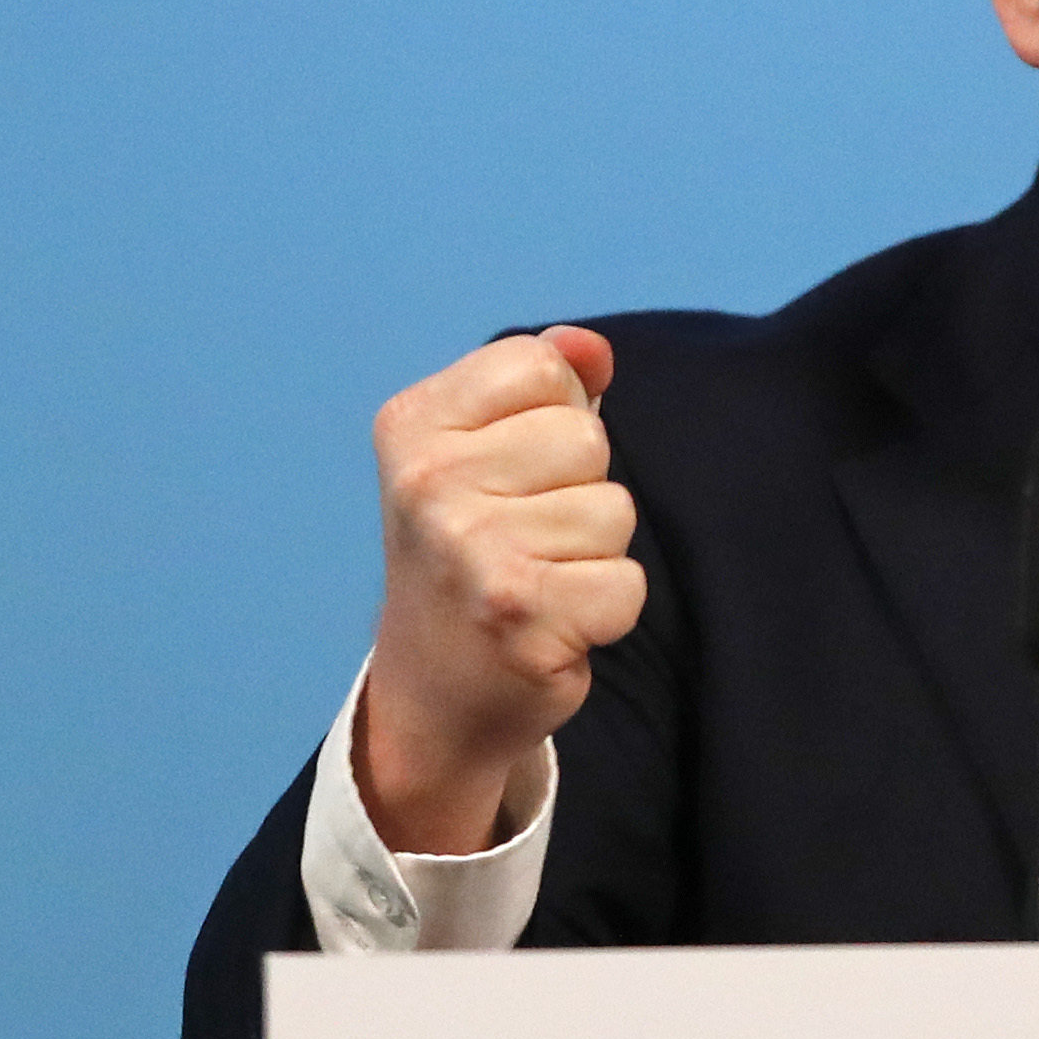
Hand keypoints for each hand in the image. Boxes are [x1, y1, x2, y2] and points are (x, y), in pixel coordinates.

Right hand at [353, 325, 642, 855]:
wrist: (434, 689)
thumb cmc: (473, 549)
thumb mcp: (483, 448)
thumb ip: (544, 381)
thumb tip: (593, 349)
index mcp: (412, 425)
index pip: (543, 366)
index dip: (554, 414)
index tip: (510, 470)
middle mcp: (427, 484)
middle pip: (586, 437)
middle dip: (579, 487)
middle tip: (527, 536)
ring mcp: (468, 553)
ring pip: (614, 511)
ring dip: (596, 552)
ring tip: (540, 578)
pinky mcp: (517, 620)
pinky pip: (626, 584)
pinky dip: (608, 610)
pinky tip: (557, 623)